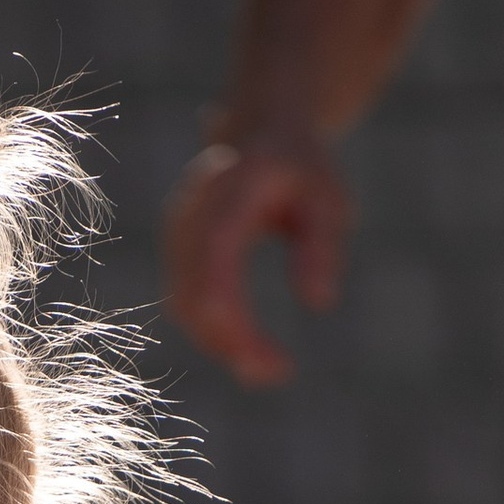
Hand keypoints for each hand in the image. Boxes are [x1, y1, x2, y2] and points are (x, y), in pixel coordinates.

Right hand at [164, 132, 352, 386]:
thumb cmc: (301, 168)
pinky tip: (248, 349)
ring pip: (185, 306)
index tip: (275, 361)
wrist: (261, 130)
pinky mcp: (176, 253)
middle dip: (231, 344)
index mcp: (229, 190)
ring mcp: (176, 233)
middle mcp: (192, 212)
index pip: (216, 266)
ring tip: (269, 367)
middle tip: (276, 373)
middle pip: (194, 296)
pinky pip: (185, 304)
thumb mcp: (328, 200)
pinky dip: (213, 332)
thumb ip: (322, 247)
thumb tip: (318, 303)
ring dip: (222, 344)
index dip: (236, 321)